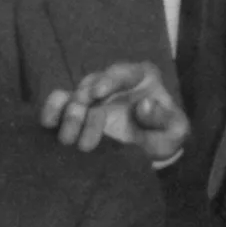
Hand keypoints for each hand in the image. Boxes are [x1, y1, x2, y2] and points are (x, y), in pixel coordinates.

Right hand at [39, 60, 190, 161]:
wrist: (147, 154)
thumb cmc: (164, 136)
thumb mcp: (176, 131)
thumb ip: (166, 119)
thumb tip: (143, 106)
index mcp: (141, 77)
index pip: (124, 72)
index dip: (109, 80)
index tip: (98, 94)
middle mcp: (113, 82)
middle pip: (93, 83)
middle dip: (85, 101)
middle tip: (81, 116)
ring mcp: (92, 96)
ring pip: (74, 95)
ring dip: (69, 113)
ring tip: (68, 136)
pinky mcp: (76, 111)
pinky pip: (58, 104)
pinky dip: (51, 111)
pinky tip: (49, 123)